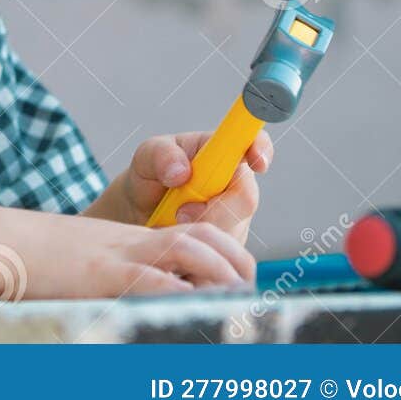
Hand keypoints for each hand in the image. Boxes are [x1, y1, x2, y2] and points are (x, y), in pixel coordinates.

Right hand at [16, 211, 255, 297]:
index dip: (228, 251)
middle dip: (236, 263)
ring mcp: (121, 254)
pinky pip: (150, 279)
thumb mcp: (90, 260)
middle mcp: (135, 241)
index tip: (242, 279)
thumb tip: (150, 303)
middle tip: (250, 293)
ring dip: (220, 274)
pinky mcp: (102, 273)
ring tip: (237, 299)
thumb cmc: (39, 259)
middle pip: (203, 237)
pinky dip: (178, 291)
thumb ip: (122, 274)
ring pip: (189, 251)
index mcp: (134, 238)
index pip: (196, 232)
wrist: (2, 242)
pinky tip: (195, 306)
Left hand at [98, 130, 271, 241]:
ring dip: (201, 232)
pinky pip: (224, 255)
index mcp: (221, 153)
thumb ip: (161, 155)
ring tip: (174, 223)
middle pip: (246, 199)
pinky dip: (199, 252)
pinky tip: (181, 243)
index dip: (261, 150)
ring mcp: (237, 217)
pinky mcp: (230, 246)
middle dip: (215, 210)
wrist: (139, 213)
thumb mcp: (147, 157)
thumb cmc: (150, 177)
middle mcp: (236, 184)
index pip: (254, 144)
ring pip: (234, 231)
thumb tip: (182, 171)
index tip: (256, 162)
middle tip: (182, 213)